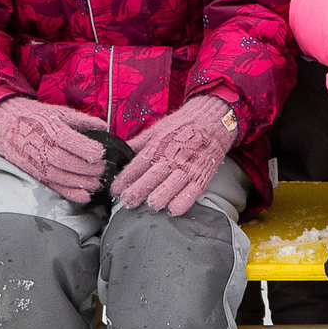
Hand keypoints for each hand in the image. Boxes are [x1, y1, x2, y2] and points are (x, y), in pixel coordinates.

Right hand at [0, 97, 112, 201]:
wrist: (5, 125)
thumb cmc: (35, 117)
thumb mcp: (59, 112)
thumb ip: (82, 120)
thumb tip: (104, 127)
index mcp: (49, 129)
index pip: (68, 141)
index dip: (86, 149)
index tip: (101, 152)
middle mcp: (41, 148)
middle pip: (66, 161)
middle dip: (87, 168)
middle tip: (103, 169)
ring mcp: (37, 163)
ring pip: (60, 177)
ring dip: (82, 183)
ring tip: (98, 182)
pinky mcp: (36, 175)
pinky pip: (53, 187)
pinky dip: (70, 194)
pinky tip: (85, 196)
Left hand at [112, 93, 238, 214]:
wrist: (212, 118)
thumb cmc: (182, 125)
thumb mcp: (156, 130)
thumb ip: (137, 144)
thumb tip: (117, 152)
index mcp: (158, 145)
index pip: (138, 164)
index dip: (125, 178)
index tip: (115, 191)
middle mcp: (172, 156)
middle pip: (153, 175)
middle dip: (139, 189)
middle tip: (128, 201)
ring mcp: (188, 165)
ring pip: (173, 183)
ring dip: (162, 194)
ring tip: (152, 205)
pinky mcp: (203, 172)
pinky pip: (195, 189)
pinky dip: (186, 200)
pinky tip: (175, 209)